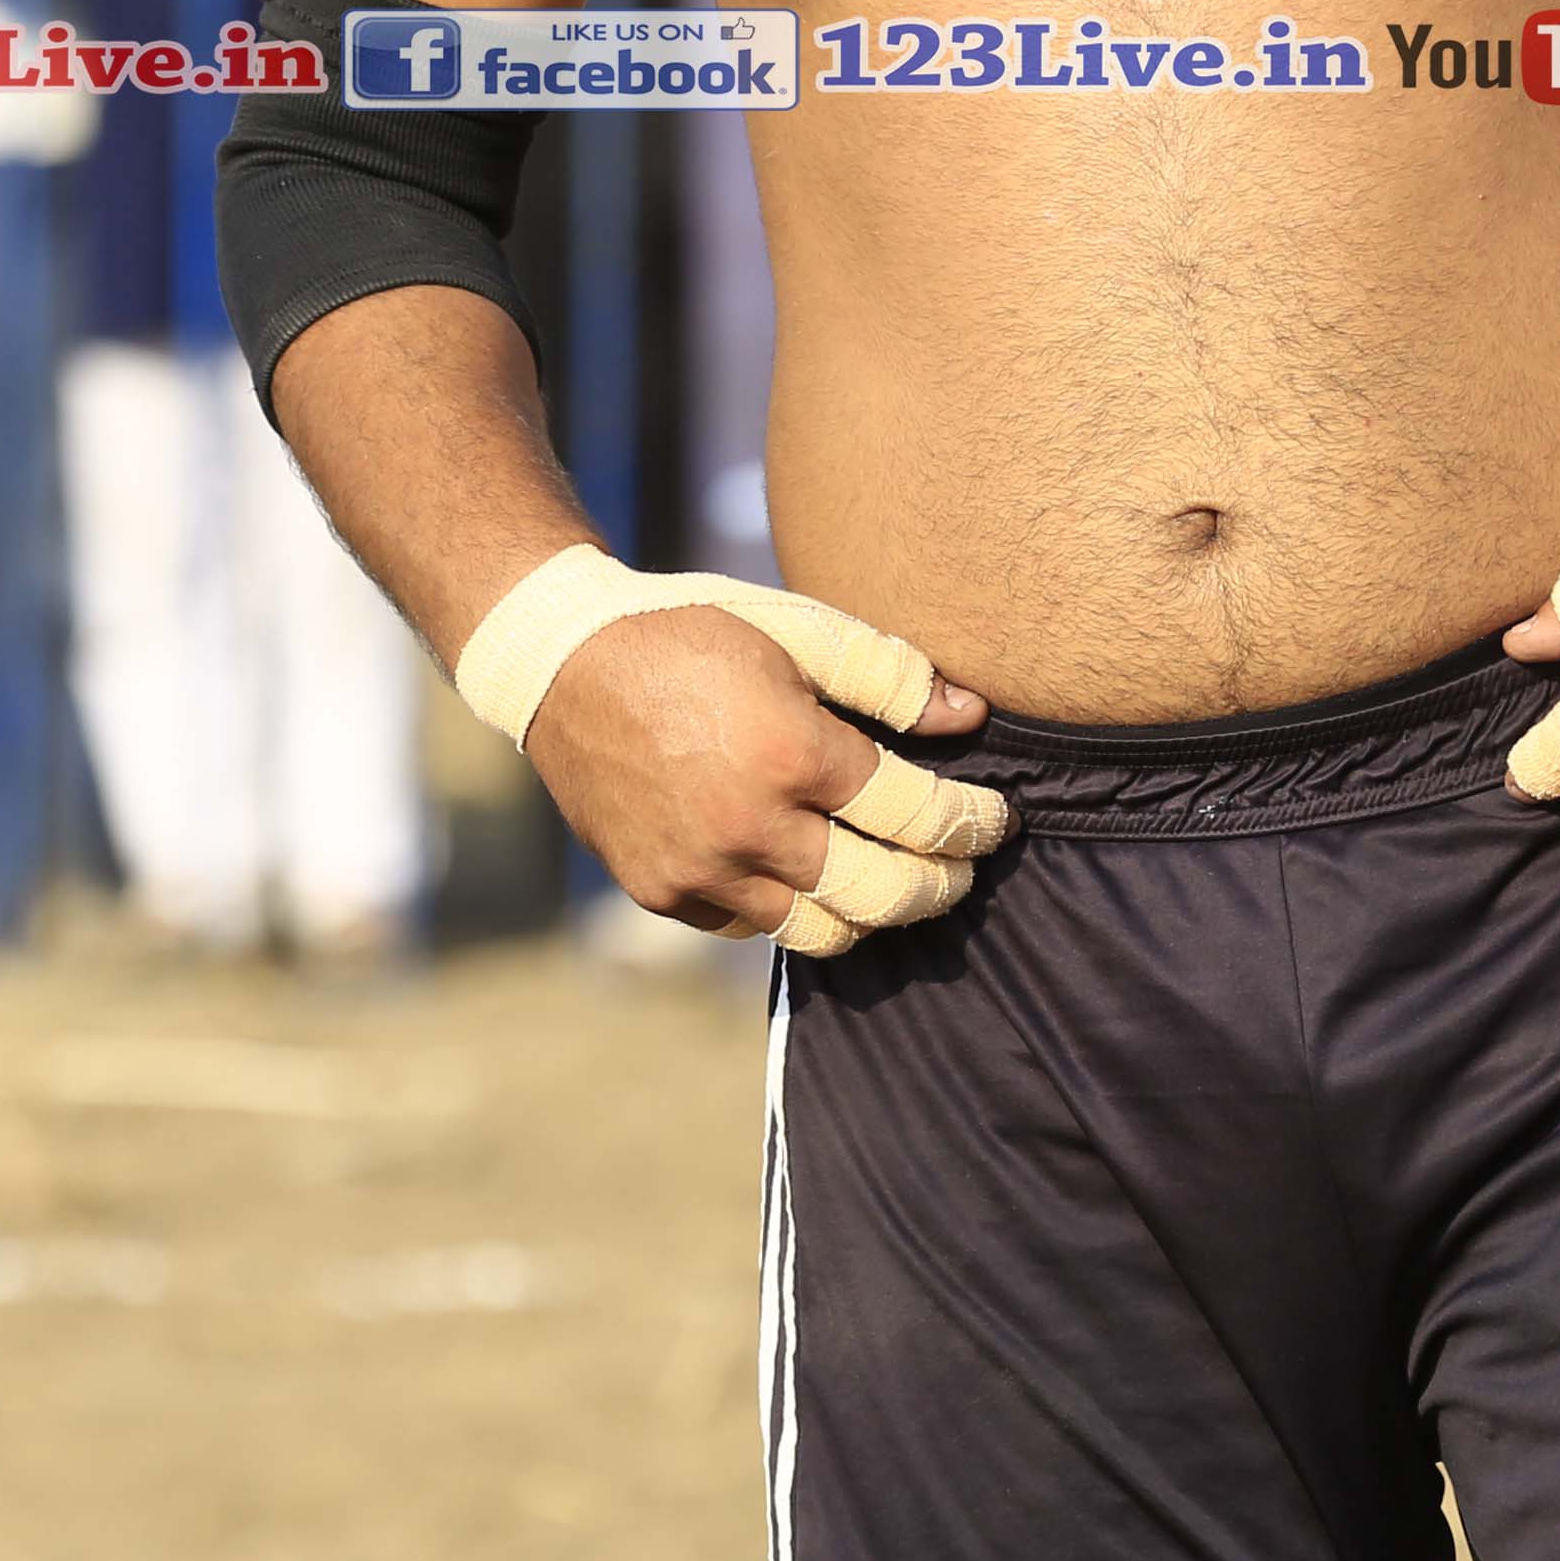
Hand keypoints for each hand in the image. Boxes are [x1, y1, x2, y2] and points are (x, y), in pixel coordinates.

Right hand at [523, 603, 1009, 952]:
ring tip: (899, 881)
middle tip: (964, 867)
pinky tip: (814, 874)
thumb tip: (970, 718)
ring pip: (822, 931)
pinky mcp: (663, 893)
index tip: (996, 820)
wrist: (562, 665)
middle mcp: (747, 825)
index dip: (972, 823)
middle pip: (882, 894)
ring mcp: (700, 870)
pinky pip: (754, 926)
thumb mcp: (795, 629)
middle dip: (942, 884)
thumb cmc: (692, 631)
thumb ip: (888, 674)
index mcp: (790, 752)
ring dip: (873, 913)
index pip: (916, 815)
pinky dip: (796, 909)